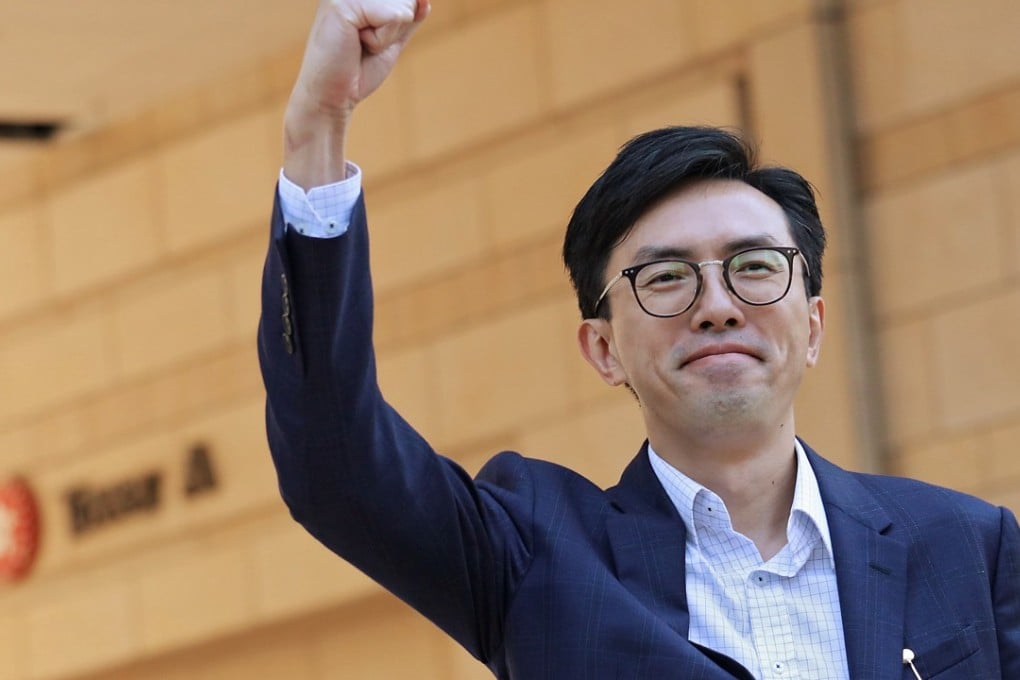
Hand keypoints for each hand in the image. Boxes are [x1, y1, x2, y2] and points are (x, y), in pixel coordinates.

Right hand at [284, 0, 428, 186]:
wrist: (332, 97)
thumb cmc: (358, 71)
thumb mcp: (391, 40)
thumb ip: (408, 18)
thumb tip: (425, 0)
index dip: (400, 25)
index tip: (370, 40)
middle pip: (408, 0)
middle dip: (396, 29)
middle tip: (365, 45)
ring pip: (403, 7)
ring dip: (389, 36)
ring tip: (360, 44)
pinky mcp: (344, 4)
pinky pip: (393, 17)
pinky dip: (381, 40)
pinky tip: (357, 44)